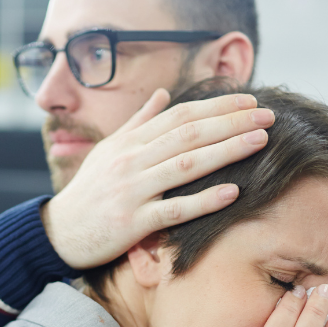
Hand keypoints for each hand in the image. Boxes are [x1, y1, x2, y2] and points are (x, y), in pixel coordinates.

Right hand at [42, 89, 273, 269]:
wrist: (59, 232)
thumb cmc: (88, 191)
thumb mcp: (108, 150)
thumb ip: (138, 123)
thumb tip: (163, 94)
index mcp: (129, 141)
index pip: (180, 115)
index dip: (217, 106)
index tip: (249, 101)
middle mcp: (131, 160)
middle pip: (189, 134)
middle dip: (231, 122)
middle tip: (268, 116)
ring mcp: (132, 190)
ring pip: (186, 165)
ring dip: (226, 151)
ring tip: (260, 141)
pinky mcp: (132, 223)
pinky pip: (174, 210)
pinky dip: (204, 200)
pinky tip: (234, 192)